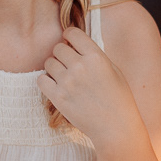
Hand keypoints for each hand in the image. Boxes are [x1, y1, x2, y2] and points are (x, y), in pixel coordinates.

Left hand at [40, 26, 137, 145]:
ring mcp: (68, 82)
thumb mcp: (113, 69)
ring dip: (54, 68)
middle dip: (62, 54)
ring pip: (48, 63)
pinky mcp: (58, 97)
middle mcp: (80, 66)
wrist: (116, 127)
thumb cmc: (118, 98)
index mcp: (96, 56)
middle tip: (68, 64)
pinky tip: (55, 86)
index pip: (72, 33)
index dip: (69, 36)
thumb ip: (95, 55)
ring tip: (63, 77)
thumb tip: (76, 44)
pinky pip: (41, 80)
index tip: (69, 42)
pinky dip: (46, 82)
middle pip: (58, 48)